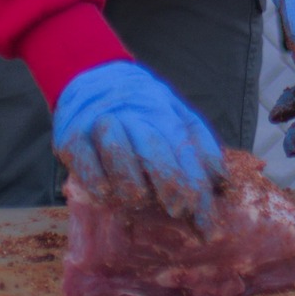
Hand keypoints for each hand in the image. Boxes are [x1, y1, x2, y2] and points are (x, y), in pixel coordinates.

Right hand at [52, 60, 223, 229]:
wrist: (89, 74)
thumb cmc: (139, 105)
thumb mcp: (174, 113)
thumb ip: (199, 144)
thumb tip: (222, 182)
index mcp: (162, 110)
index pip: (184, 148)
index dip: (197, 186)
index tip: (206, 221)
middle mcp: (133, 114)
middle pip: (154, 147)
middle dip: (170, 183)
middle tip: (178, 210)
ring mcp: (101, 124)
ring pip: (118, 152)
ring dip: (132, 183)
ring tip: (139, 200)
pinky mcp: (71, 137)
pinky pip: (86, 164)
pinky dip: (98, 183)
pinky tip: (107, 195)